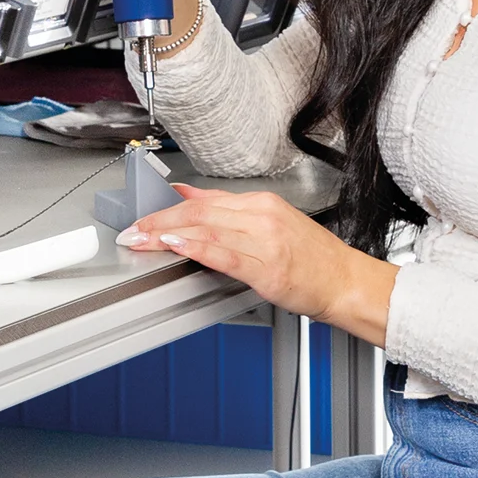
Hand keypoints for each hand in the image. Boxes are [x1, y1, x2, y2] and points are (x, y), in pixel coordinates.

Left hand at [122, 183, 394, 346]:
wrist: (345, 281)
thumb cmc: (312, 259)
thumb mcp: (271, 223)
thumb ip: (228, 211)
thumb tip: (188, 196)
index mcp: (262, 204)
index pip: (204, 199)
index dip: (166, 207)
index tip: (142, 217)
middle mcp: (262, 216)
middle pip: (199, 211)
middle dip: (159, 220)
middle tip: (133, 230)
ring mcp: (264, 241)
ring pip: (206, 228)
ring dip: (167, 233)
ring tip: (142, 239)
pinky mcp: (266, 267)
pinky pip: (223, 253)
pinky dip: (195, 247)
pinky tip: (175, 246)